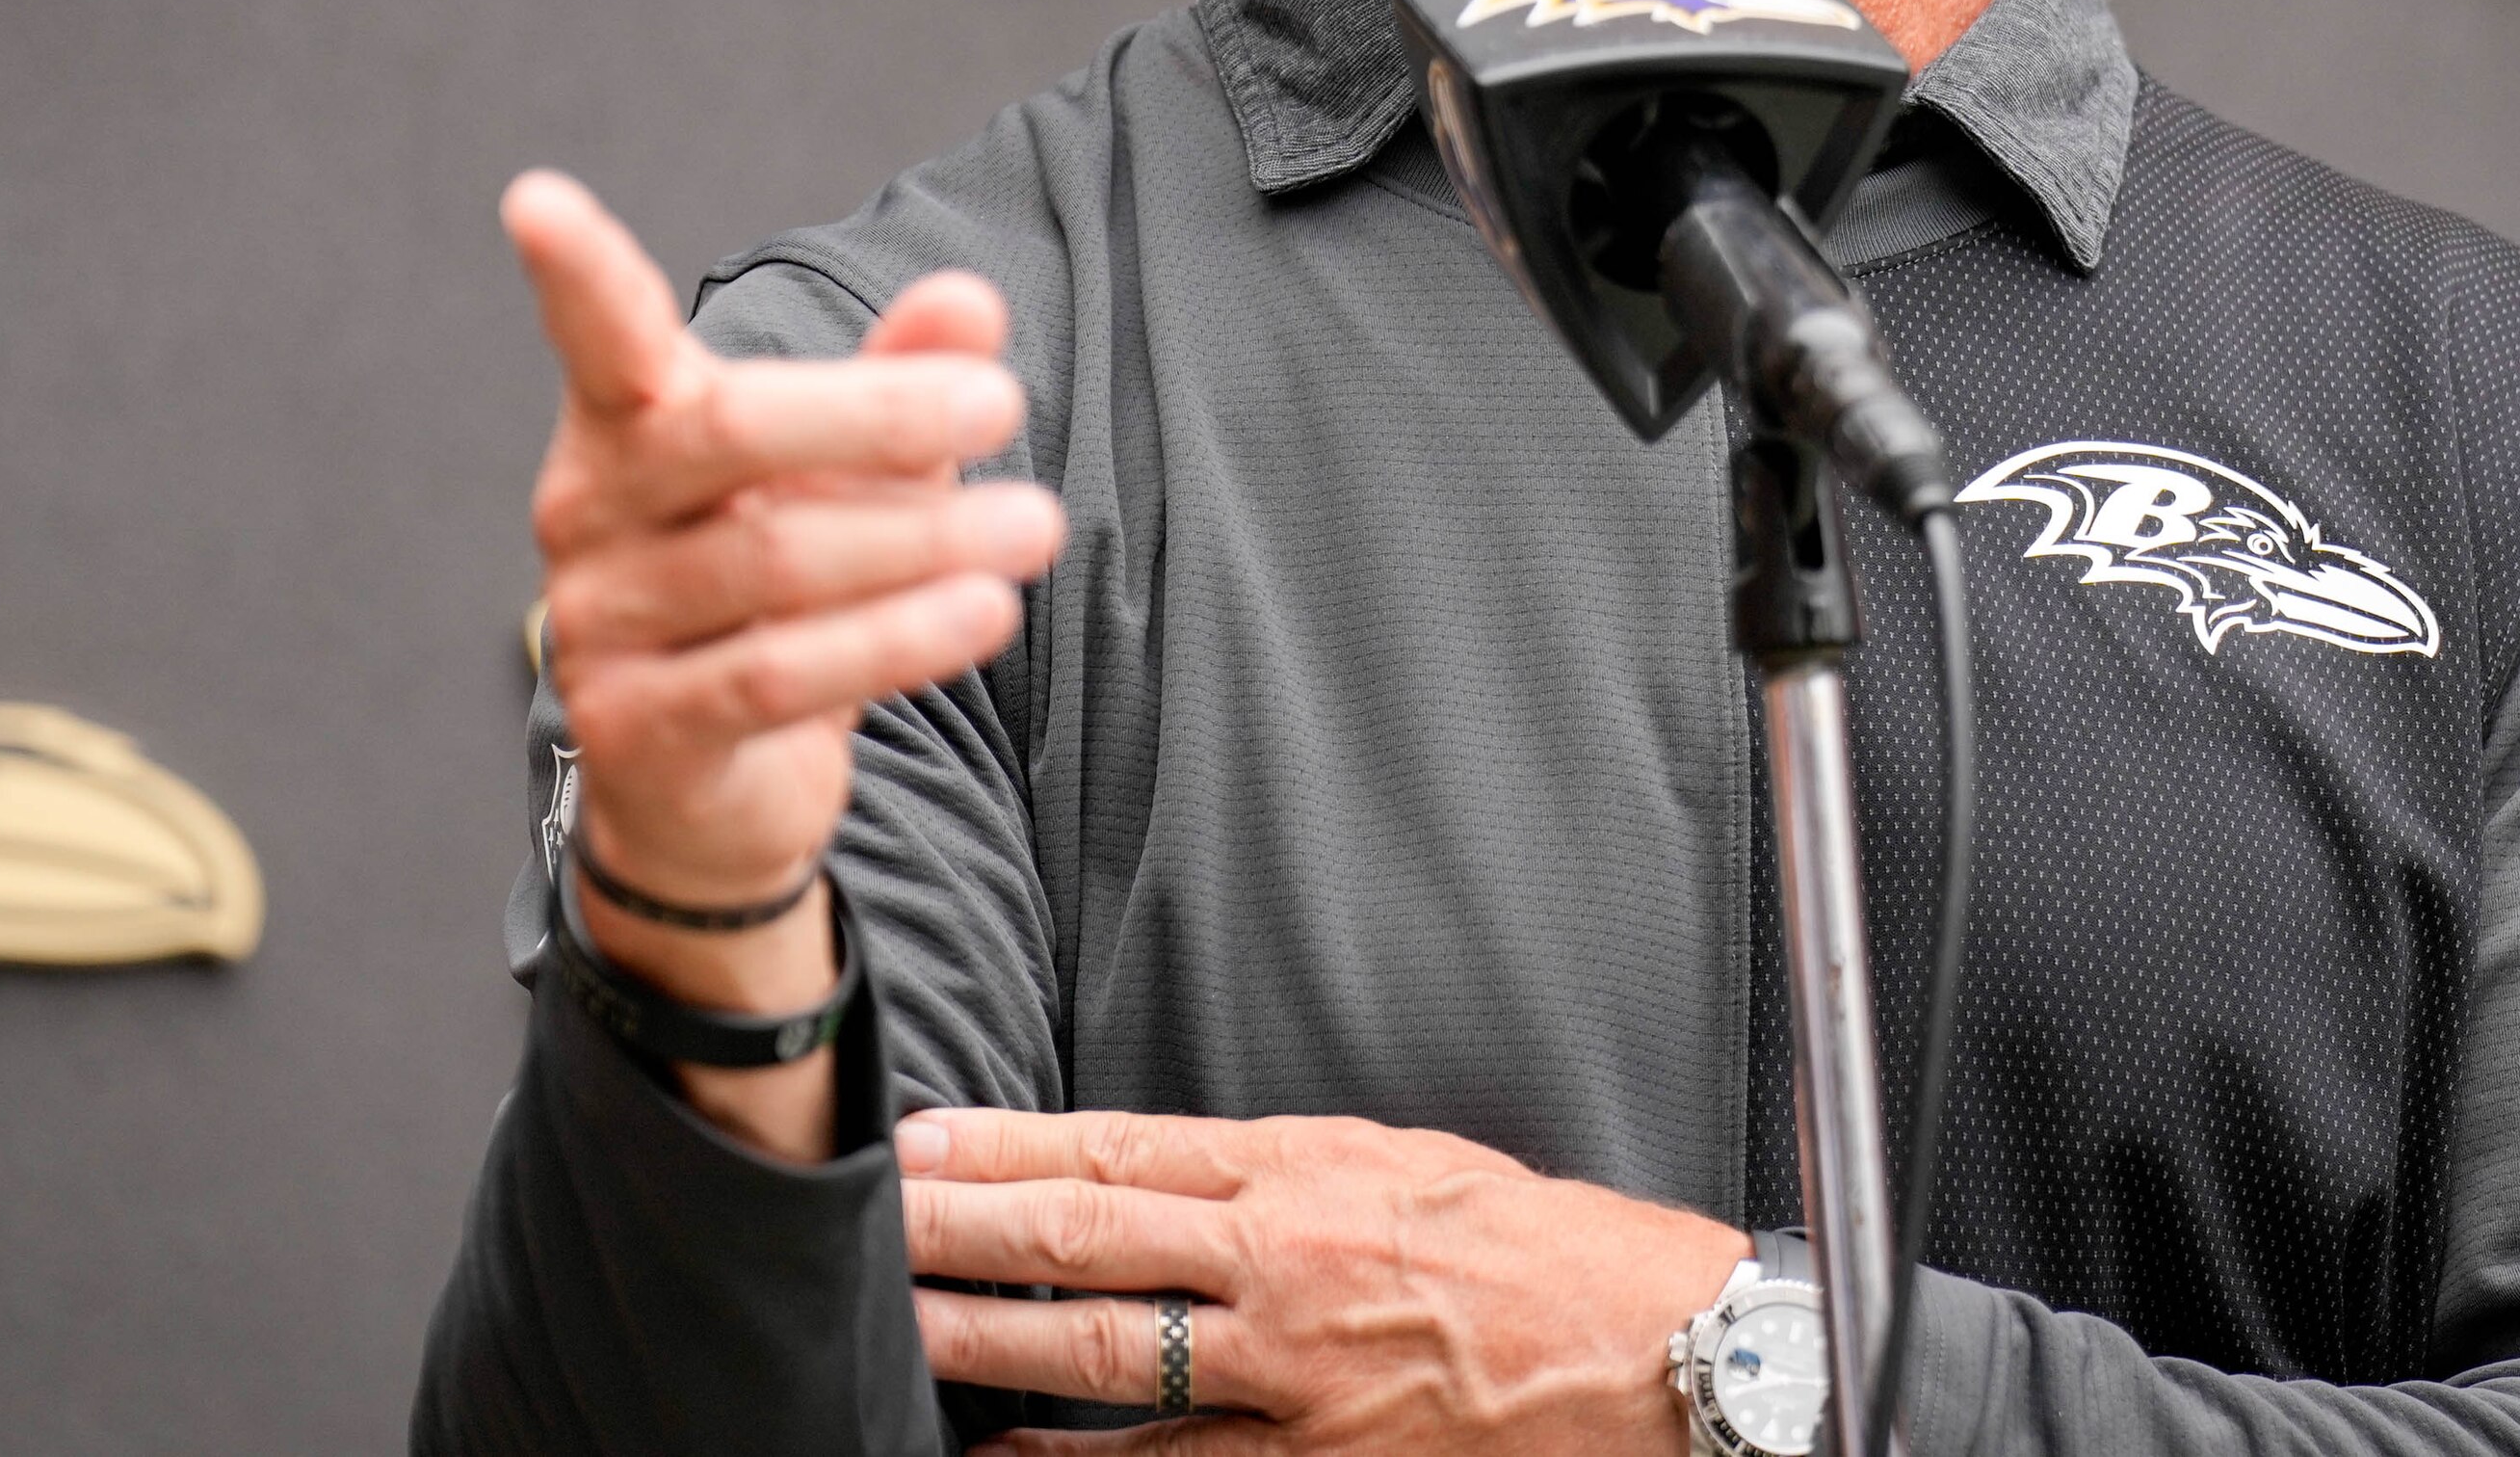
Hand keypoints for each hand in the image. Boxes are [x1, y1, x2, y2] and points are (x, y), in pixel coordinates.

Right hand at [510, 170, 1064, 1152]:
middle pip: (728, 430)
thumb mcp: (839, 475)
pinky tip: (983, 615)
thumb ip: (896, 381)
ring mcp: (602, 623)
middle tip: (1002, 403)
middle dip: (876, 414)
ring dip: (922, 541)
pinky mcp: (639, 729)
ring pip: (773, 561)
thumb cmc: (771, 588)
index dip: (575, 267)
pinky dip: (894, 640)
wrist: (709, 787)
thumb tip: (970, 301)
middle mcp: (589, 509)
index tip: (535, 200)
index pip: (599, 330)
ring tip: (1032, 526)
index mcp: (628, 420)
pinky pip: (776, 675)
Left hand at [898, 1106, 1748, 1450]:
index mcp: (1305, 1174)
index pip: (1120, 1152)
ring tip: (895, 1327)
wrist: (1657, 1353)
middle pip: (1084, 1245)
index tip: (919, 1139)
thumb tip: (1166, 1167)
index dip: (1006, 1149)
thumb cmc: (1541, 1252)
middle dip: (959, 1234)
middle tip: (862, 1218)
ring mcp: (1291, 1382)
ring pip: (1102, 1362)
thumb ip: (1284, 1168)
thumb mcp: (1406, 1162)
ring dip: (985, 1346)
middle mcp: (1282, 1270)